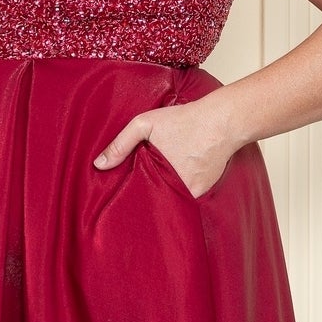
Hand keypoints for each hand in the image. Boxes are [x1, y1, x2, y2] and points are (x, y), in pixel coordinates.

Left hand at [93, 96, 239, 198]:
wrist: (222, 121)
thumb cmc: (183, 120)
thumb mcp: (145, 124)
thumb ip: (121, 144)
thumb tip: (99, 165)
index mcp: (158, 177)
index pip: (138, 198)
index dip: (130, 199)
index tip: (121, 201)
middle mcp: (176, 189)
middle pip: (155, 201)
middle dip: (146, 198)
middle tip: (136, 197)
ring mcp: (192, 193)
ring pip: (170, 200)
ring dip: (163, 195)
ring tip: (154, 189)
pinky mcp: (204, 191)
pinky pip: (186, 197)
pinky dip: (180, 191)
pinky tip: (175, 180)